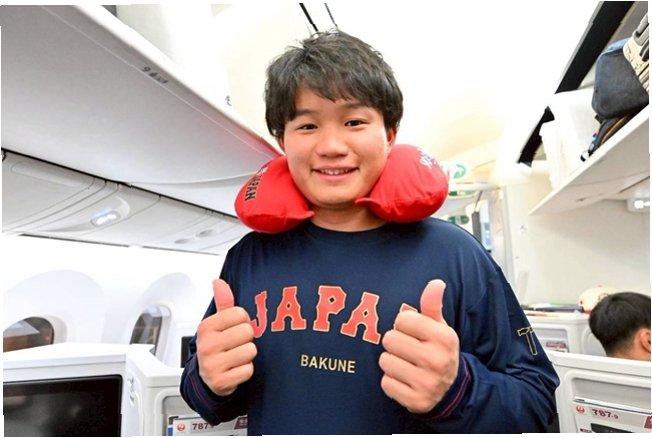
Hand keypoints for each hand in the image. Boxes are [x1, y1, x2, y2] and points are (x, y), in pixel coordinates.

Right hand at [196, 279, 256, 395]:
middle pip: (247, 332)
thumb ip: (223, 302)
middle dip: (246, 338)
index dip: (242, 321)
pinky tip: (235, 369)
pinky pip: (248, 370)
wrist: (207, 377)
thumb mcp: (218, 323)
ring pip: (250, 350)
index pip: (239, 313)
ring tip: (236, 356)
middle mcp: (207, 345)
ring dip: (247, 354)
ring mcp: (212, 365)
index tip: (234, 328)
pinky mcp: (221, 382)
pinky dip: (246, 370)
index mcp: (206, 327)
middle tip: (236, 344)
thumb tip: (219, 282)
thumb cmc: (217, 345)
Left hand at [379, 279, 459, 412]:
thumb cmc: (438, 350)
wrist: (450, 389)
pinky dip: (391, 382)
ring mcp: (427, 383)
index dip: (404, 325)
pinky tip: (405, 380)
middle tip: (408, 350)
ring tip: (406, 365)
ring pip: (385, 361)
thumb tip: (436, 283)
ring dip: (391, 362)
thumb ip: (432, 305)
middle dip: (395, 343)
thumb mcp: (439, 327)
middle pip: (390, 339)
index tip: (414, 333)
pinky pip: (386, 384)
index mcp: (444, 337)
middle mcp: (437, 360)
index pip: (402, 319)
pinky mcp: (415, 401)